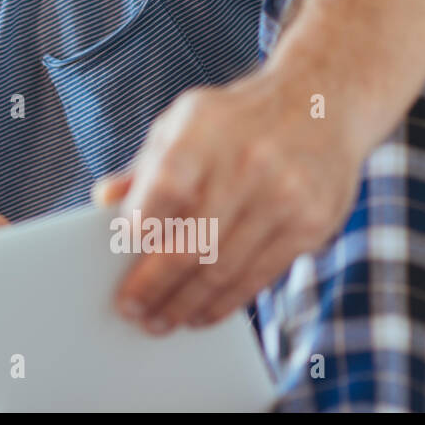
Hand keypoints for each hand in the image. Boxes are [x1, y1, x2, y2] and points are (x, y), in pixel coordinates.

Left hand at [95, 70, 364, 333]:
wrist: (321, 102)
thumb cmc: (235, 119)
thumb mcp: (184, 121)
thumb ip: (145, 165)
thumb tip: (103, 200)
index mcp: (205, 131)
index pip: (168, 185)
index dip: (143, 224)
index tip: (121, 252)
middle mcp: (247, 164)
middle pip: (193, 240)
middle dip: (156, 284)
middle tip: (131, 310)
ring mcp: (284, 197)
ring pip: (225, 268)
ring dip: (187, 303)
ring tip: (161, 321)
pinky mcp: (312, 224)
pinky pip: (260, 276)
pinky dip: (225, 303)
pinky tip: (201, 313)